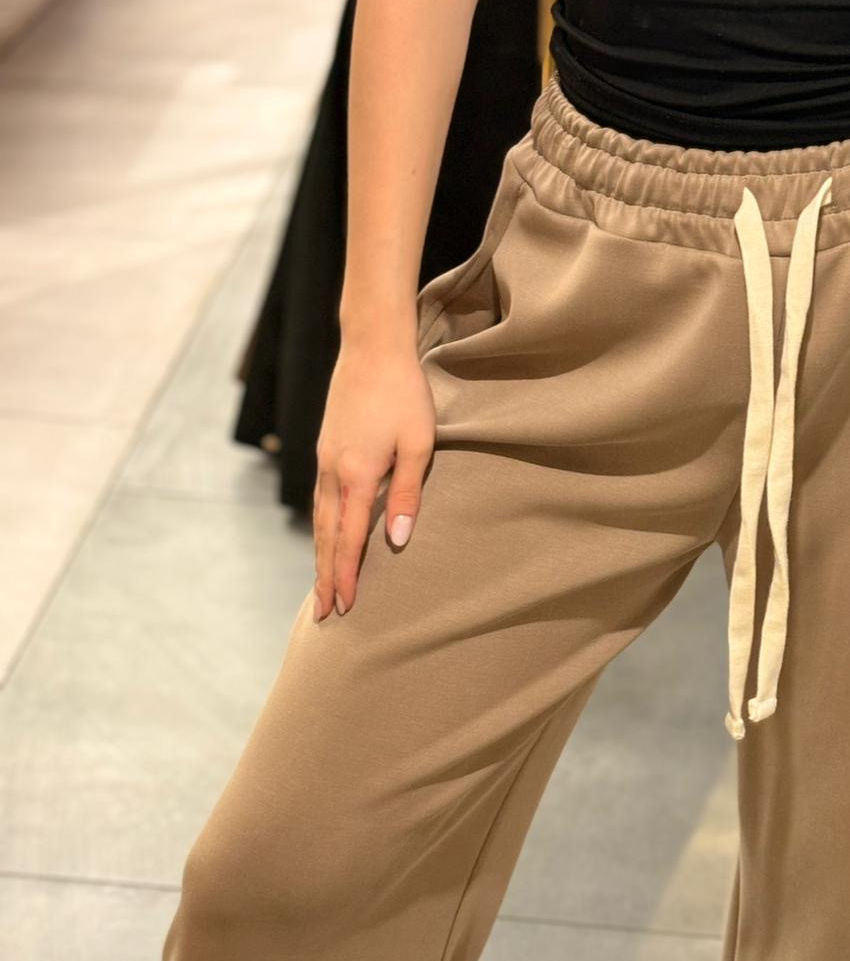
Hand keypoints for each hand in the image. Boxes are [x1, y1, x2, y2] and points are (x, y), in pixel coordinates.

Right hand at [312, 346, 435, 620]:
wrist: (372, 346)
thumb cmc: (404, 393)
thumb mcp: (418, 444)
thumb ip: (406, 494)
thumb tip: (396, 540)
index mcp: (356, 475)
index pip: (350, 540)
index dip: (348, 576)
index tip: (345, 606)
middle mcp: (332, 472)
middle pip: (327, 538)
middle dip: (326, 577)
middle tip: (325, 614)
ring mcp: (324, 460)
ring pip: (320, 521)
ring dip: (321, 556)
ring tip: (322, 586)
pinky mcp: (326, 448)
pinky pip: (320, 501)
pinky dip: (322, 529)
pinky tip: (328, 538)